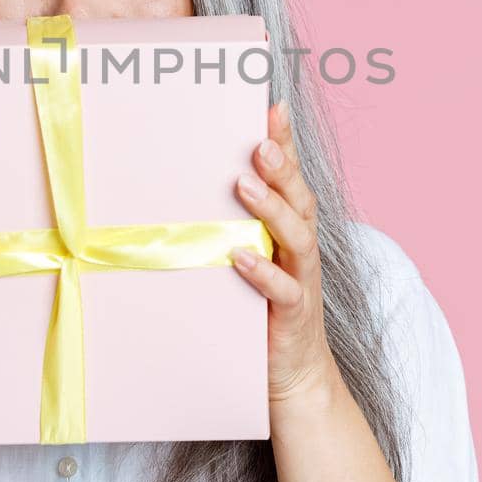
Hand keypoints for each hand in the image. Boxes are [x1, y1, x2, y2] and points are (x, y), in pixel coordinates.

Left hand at [230, 100, 341, 409]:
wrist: (291, 375)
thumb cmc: (260, 309)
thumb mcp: (246, 258)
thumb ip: (226, 226)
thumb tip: (180, 190)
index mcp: (290, 229)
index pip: (291, 177)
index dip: (286, 141)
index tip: (272, 107)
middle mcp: (301, 249)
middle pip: (299, 198)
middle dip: (283, 167)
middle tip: (260, 141)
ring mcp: (301, 280)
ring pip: (296, 237)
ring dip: (271, 209)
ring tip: (245, 185)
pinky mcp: (293, 314)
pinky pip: (283, 289)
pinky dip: (264, 272)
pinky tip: (241, 257)